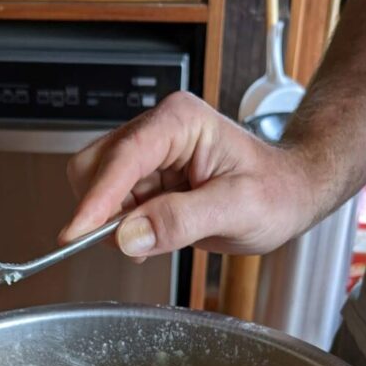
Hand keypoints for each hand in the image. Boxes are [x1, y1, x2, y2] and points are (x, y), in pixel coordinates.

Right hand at [59, 92, 319, 258]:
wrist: (290, 194)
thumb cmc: (277, 191)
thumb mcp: (238, 210)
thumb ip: (181, 221)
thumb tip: (129, 236)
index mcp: (180, 121)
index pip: (123, 157)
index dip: (96, 199)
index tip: (75, 235)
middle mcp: (158, 130)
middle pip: (95, 167)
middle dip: (102, 211)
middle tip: (131, 244)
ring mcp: (148, 154)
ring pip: (98, 189)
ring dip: (115, 223)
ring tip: (162, 236)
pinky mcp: (145, 179)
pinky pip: (113, 206)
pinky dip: (123, 228)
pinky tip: (156, 234)